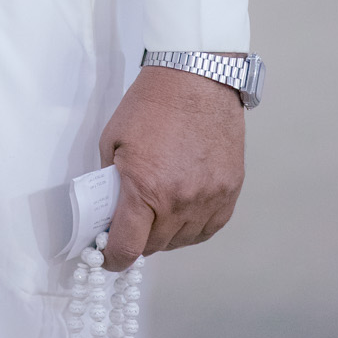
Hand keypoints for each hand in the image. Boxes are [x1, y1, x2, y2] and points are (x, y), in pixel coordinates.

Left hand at [98, 64, 244, 272]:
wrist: (197, 79)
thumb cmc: (152, 104)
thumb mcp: (112, 140)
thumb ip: (110, 182)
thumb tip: (108, 212)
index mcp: (145, 189)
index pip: (127, 248)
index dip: (112, 258)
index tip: (107, 255)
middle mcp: (180, 201)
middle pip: (154, 247)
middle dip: (137, 240)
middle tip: (130, 223)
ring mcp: (209, 199)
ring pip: (181, 241)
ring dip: (165, 234)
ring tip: (157, 211)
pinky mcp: (230, 192)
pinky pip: (208, 229)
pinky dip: (192, 227)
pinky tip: (182, 210)